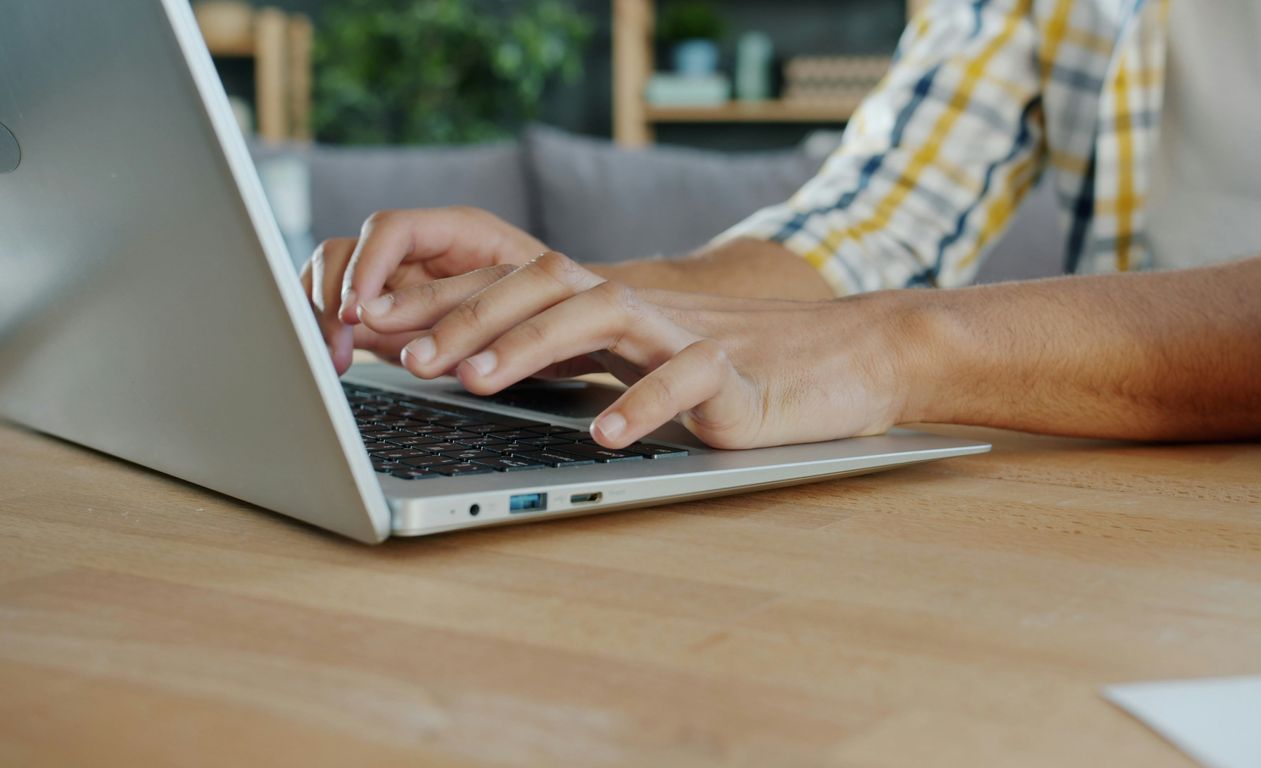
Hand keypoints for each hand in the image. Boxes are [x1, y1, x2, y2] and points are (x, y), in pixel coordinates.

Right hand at [299, 207, 548, 372]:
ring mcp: (399, 277)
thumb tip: (430, 333)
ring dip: (322, 315)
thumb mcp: (526, 309)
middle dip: (332, 296)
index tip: (357, 309)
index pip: (391, 229)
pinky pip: (340, 310)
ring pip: (332, 277)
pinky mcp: (389, 311)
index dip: (366, 266)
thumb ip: (477, 313)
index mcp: (458, 231)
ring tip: (335, 358)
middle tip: (338, 343)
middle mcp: (420, 249)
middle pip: (347, 250)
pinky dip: (327, 330)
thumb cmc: (556, 309)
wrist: (569, 327)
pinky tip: (335, 359)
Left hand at [355, 251, 908, 449]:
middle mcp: (644, 310)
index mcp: (614, 309)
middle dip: (468, 316)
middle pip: (545, 282)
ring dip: (533, 342)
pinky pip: (688, 377)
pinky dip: (644, 401)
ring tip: (480, 381)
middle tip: (408, 356)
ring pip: (603, 311)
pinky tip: (605, 433)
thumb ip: (582, 361)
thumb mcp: (647, 363)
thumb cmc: (743, 372)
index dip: (447, 300)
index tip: (378, 327)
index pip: (518, 284)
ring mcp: (692, 335)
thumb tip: (481, 375)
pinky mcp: (740, 375)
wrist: (853, 360)